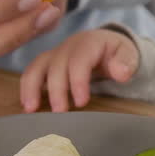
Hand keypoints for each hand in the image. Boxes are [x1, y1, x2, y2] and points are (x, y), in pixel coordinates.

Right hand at [19, 29, 139, 111]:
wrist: (105, 45)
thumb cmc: (116, 53)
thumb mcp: (128, 54)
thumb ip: (126, 62)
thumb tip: (121, 73)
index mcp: (88, 42)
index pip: (80, 59)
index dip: (78, 80)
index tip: (81, 102)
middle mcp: (67, 47)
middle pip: (56, 65)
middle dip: (56, 89)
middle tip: (60, 112)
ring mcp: (54, 55)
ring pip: (37, 67)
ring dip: (31, 88)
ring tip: (30, 109)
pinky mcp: (46, 65)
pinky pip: (31, 73)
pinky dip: (26, 88)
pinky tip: (27, 107)